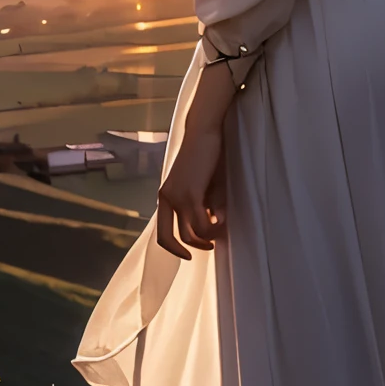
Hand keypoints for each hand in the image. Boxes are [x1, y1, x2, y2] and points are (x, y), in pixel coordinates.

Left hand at [156, 61, 237, 258]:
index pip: (161, 232)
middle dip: (189, 249)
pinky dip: (214, 227)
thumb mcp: (199, 184)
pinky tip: (223, 221)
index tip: (190, 253)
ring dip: (207, 237)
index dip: (174, 248)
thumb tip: (210, 222)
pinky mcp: (190, 193)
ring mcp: (176, 197)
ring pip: (189, 234)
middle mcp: (165, 199)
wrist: (203, 132)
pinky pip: (202, 223)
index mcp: (164, 196)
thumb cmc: (204, 154)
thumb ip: (201, 203)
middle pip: (168, 238)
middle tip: (209, 247)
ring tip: (221, 230)